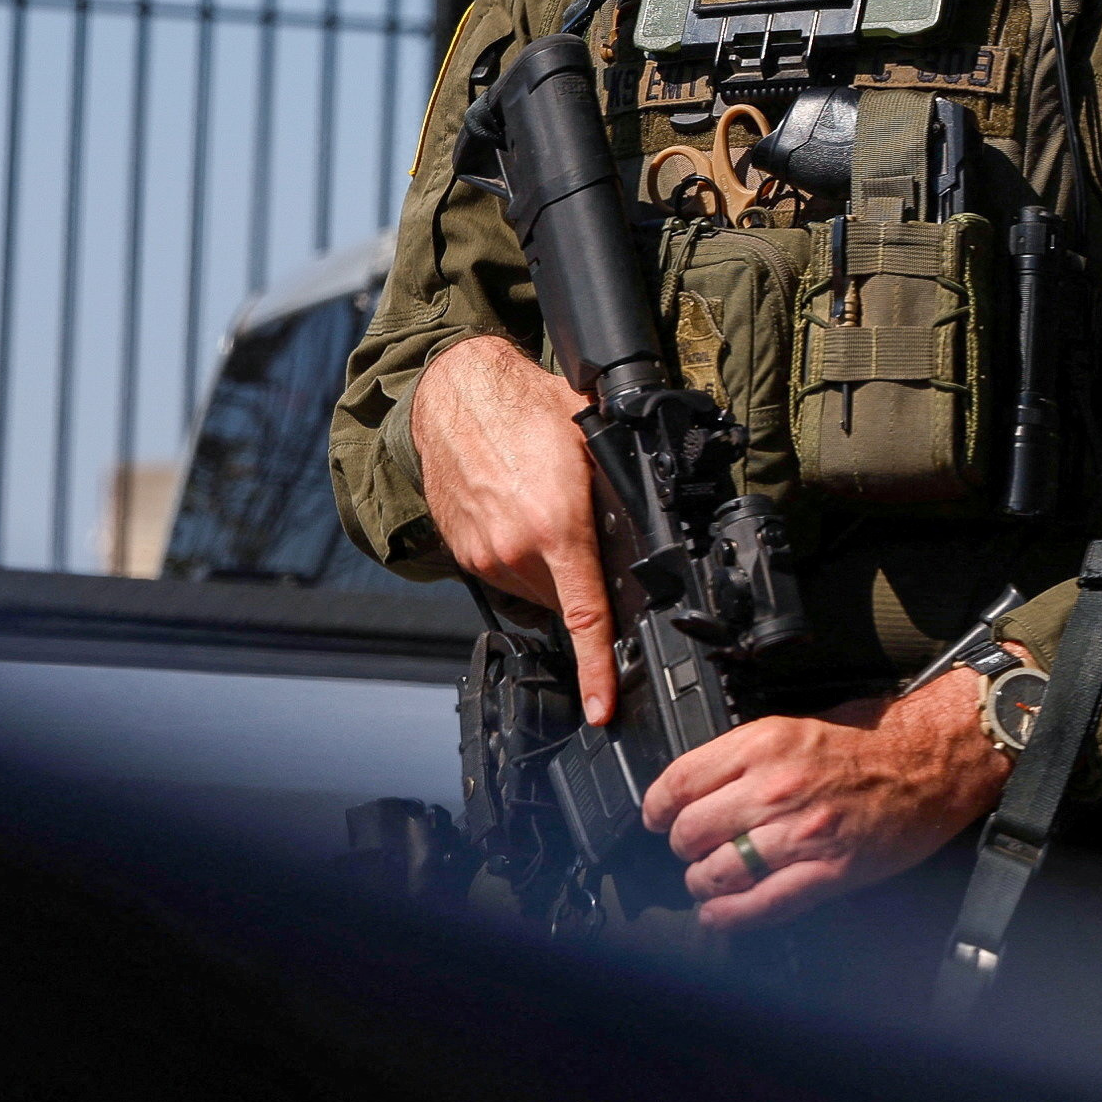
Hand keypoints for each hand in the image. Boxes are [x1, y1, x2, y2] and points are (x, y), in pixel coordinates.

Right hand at [408, 332, 616, 724]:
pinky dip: (521, 558)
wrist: (454, 394)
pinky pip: (506, 576)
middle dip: (581, 582)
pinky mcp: (463, 554)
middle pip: (564, 602)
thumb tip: (647, 533)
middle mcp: (516, 551)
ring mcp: (485, 557)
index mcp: (557, 528)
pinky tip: (521, 515)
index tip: (603, 708)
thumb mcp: (591, 442)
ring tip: (546, 511)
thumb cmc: (525, 407)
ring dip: (549, 569)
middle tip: (583, 532)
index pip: (586, 619)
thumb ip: (618, 493)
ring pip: (535, 590)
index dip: (598, 670)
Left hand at [643, 654, 1021, 931]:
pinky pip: (762, 904)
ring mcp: (800, 834)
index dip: (657, 806)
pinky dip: (730, 915)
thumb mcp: (796, 725)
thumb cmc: (871, 741)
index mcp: (763, 744)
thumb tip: (699, 786)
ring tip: (705, 881)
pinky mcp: (828, 872)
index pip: (680, 781)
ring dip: (702, 882)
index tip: (655, 816)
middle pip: (692, 831)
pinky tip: (718, 914)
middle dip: (682, 846)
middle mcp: (775, 788)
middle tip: (688, 849)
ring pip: (718, 871)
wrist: (931, 762)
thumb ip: (745, 755)